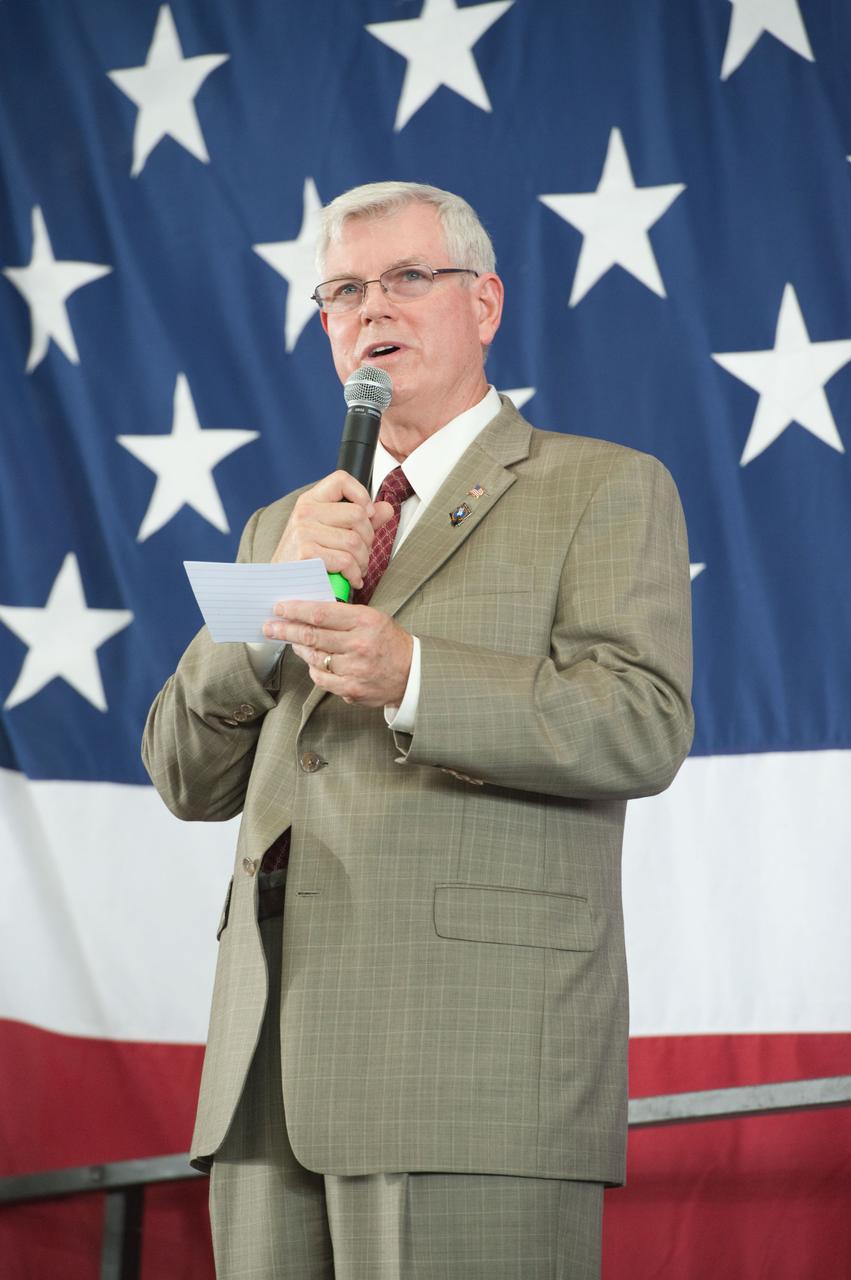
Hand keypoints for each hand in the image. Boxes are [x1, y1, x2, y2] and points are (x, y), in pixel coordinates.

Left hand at [263, 599, 412, 706]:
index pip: (321, 613)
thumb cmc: (388, 641)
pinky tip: (313, 660)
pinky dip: (312, 667)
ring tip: (292, 641)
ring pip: (313, 657)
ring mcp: (354, 669)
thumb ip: (343, 614)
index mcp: (365, 621)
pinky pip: (320, 678)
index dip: (296, 610)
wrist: (411, 673)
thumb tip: (307, 611)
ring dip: (298, 648)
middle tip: (269, 626)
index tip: (280, 607)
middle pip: (311, 636)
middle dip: (285, 630)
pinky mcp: (351, 689)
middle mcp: (359, 645)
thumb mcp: (372, 617)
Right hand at [272, 471, 392, 589]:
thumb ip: (361, 521)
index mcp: (311, 501)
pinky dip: (354, 574)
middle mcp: (305, 512)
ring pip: (355, 541)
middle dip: (368, 540)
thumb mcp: (333, 534)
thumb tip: (386, 508)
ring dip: (363, 561)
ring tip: (357, 569)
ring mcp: (303, 531)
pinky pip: (346, 560)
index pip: (341, 479)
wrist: (282, 588)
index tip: (368, 515)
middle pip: (357, 515)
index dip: (361, 495)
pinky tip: (351, 579)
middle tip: (362, 555)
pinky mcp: (305, 553)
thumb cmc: (309, 561)